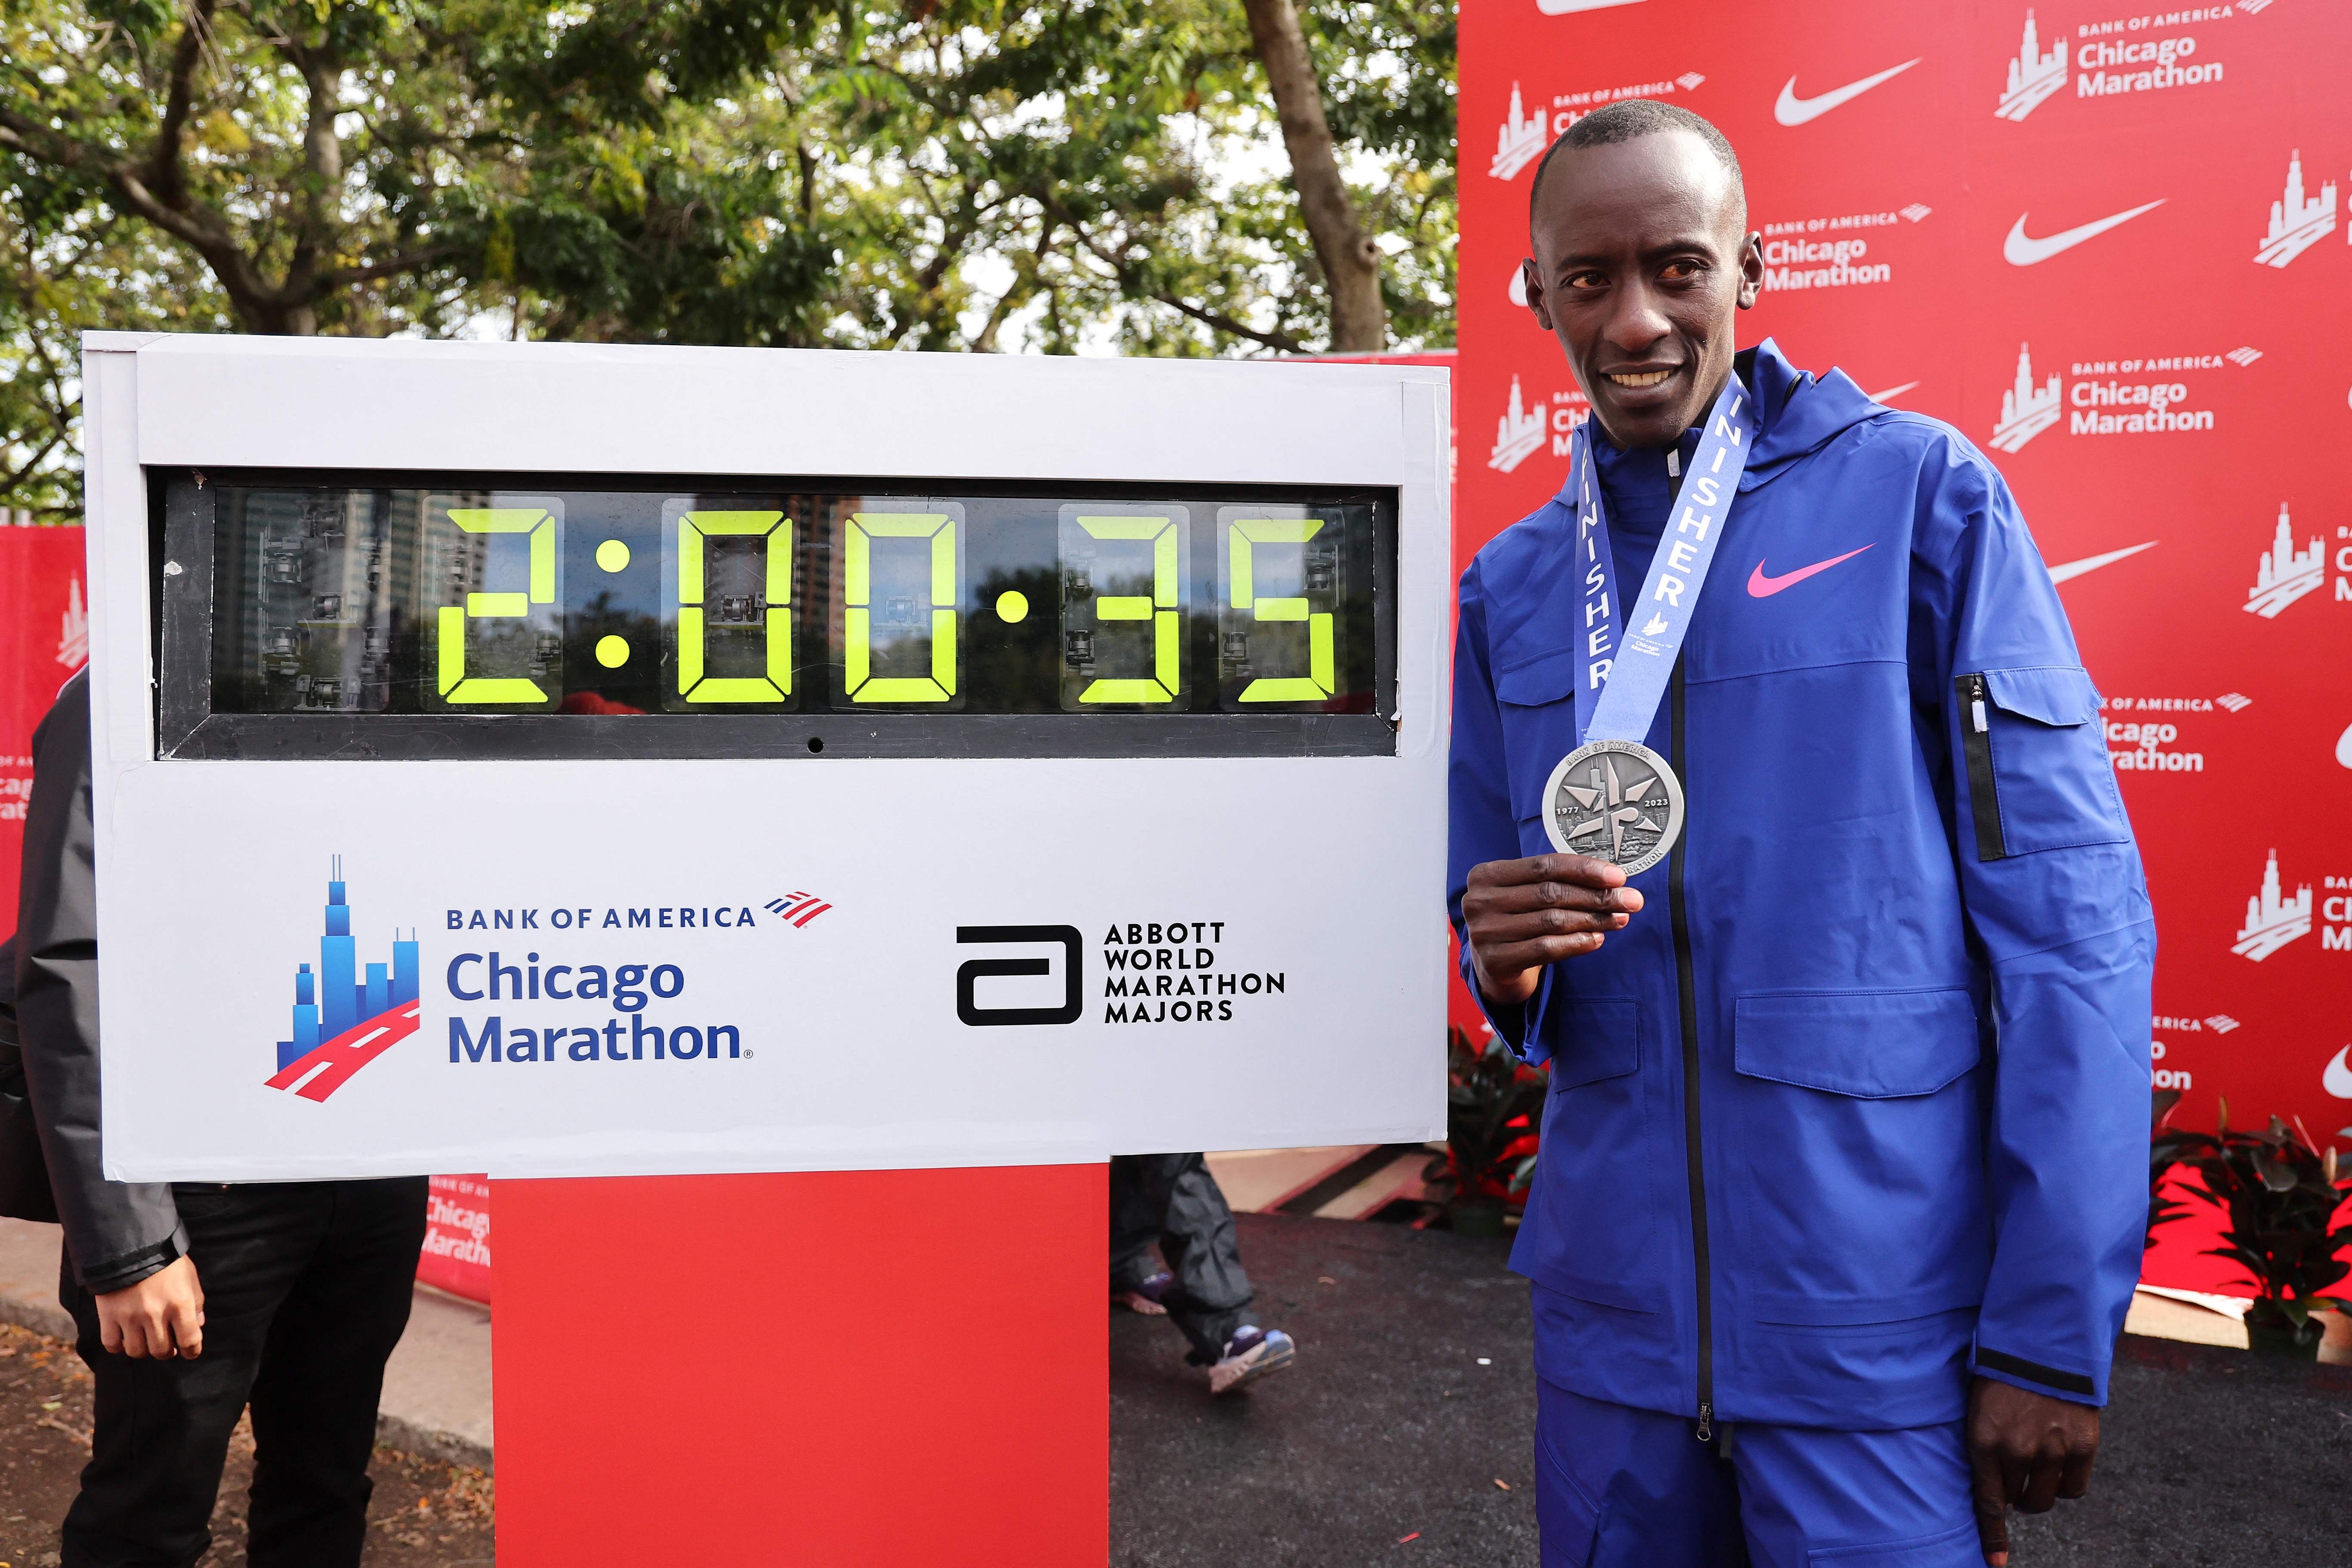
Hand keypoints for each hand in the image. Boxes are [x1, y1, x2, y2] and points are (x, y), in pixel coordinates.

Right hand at [94, 1255, 204, 1359]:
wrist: (130, 1244)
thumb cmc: (166, 1261)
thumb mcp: (189, 1277)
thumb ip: (196, 1302)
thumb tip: (199, 1324)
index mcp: (180, 1305)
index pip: (190, 1341)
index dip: (192, 1351)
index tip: (190, 1352)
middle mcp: (156, 1315)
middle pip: (161, 1351)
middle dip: (167, 1351)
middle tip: (167, 1345)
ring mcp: (130, 1317)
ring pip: (137, 1351)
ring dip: (143, 1349)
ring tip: (146, 1340)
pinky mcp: (109, 1316)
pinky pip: (112, 1344)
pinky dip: (118, 1346)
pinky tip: (124, 1337)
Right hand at [1461, 853, 1642, 1006]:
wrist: (1494, 966)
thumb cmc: (1517, 921)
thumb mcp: (1527, 894)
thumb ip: (1556, 881)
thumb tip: (1613, 880)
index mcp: (1486, 875)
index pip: (1543, 865)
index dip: (1584, 869)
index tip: (1618, 876)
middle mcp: (1479, 901)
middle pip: (1550, 893)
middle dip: (1596, 895)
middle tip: (1631, 900)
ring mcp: (1484, 932)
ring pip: (1551, 921)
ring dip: (1593, 919)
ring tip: (1620, 919)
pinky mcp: (1495, 961)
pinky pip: (1545, 948)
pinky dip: (1577, 943)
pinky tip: (1598, 939)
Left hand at [1967, 1375, 2097, 1565]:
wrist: (2042, 1342)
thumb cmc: (2002, 1373)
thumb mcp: (1978, 1406)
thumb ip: (1984, 1444)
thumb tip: (1991, 1482)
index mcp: (1983, 1440)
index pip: (1988, 1502)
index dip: (1992, 1536)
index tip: (1994, 1563)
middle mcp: (2017, 1450)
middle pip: (2018, 1501)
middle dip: (2015, 1496)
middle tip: (2015, 1478)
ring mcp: (2052, 1450)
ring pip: (2046, 1498)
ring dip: (2039, 1492)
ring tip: (2037, 1469)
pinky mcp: (2082, 1446)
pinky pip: (2074, 1488)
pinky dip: (2066, 1484)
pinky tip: (2060, 1466)